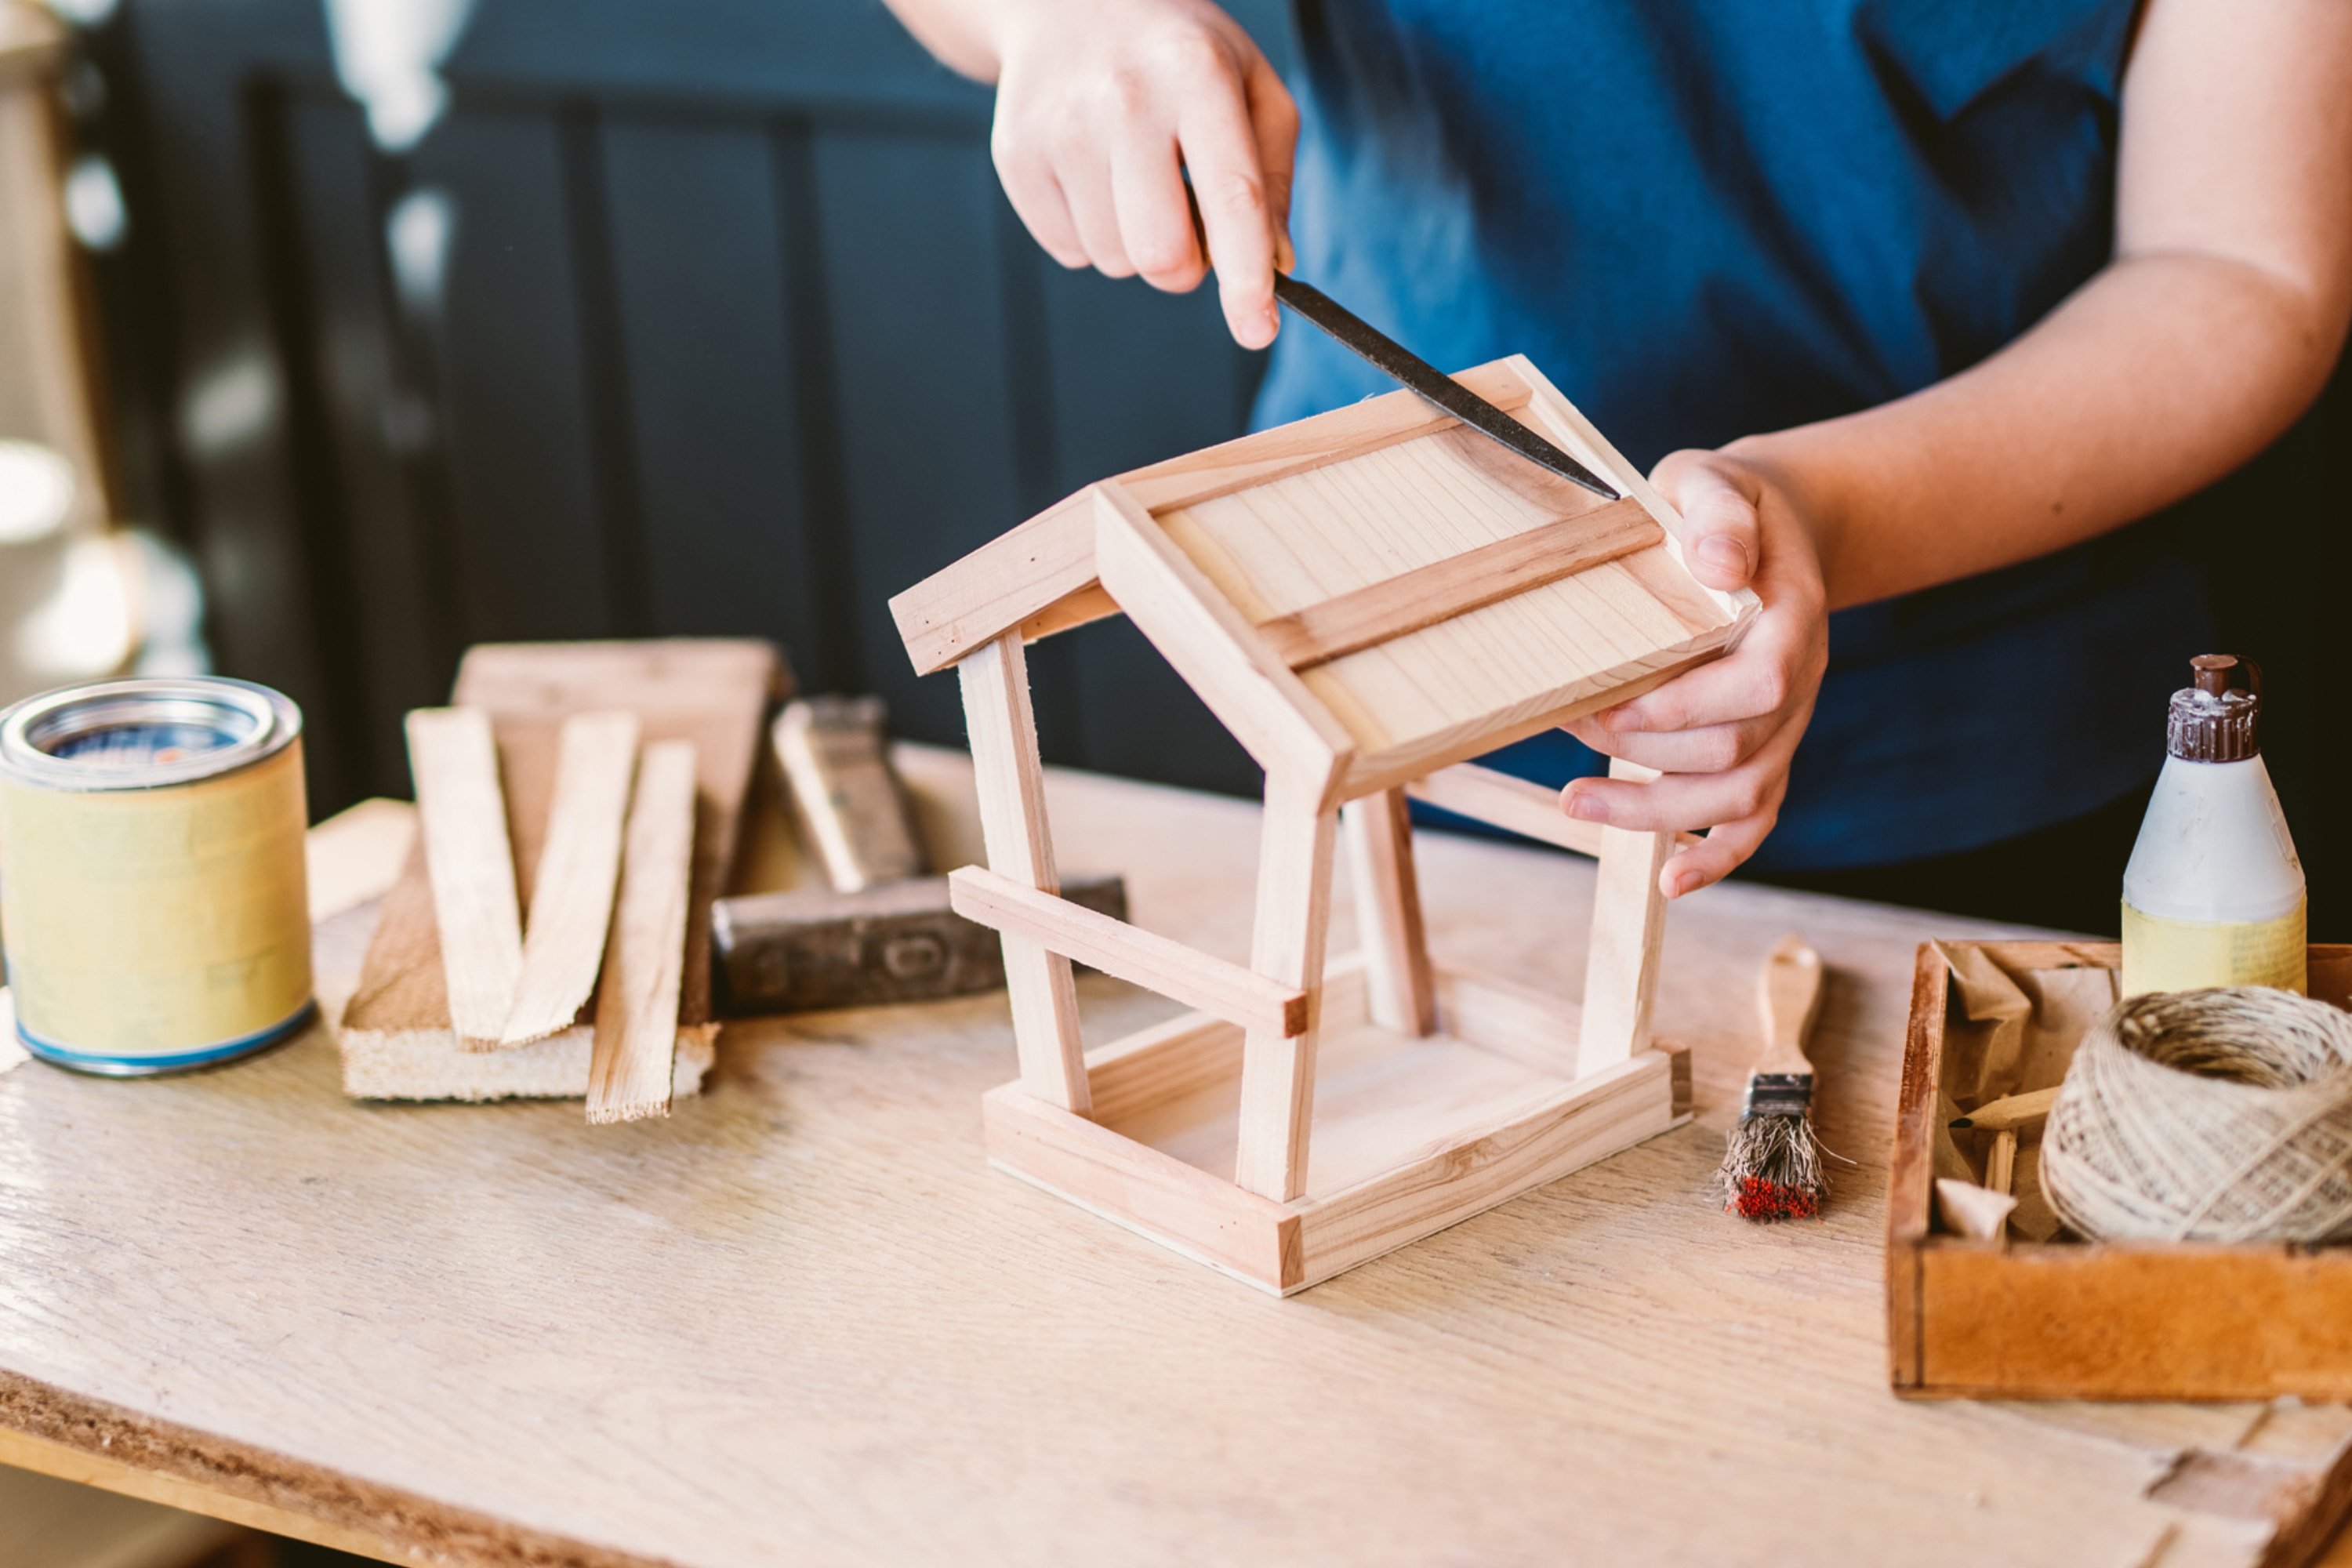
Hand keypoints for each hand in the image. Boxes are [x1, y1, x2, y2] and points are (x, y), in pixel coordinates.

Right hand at [988, 0, 1296, 346]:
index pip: (1230, 197)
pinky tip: (1093, 175)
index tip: (1257, 331)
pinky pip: (1070, 252)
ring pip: (1114, 261)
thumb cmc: (1177, 52)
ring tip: (1133, 177)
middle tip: (1187, 223)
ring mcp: (1060, 128)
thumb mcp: (1249, 84)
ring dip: (1135, 243)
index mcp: (1196, 74)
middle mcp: (1123, 98)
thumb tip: (1271, 263)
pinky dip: (1091, 232)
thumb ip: (1272, 177)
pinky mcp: (1016, 155)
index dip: (1246, 277)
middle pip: (1161, 255)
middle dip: (1185, 266)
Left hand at [1559, 447, 1830, 897]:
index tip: (1611, 703)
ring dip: (1656, 813)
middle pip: (1737, 750)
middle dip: (1643, 751)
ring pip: (1740, 795)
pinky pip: (1757, 817)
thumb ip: (1719, 512)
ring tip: (1577, 804)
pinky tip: (1671, 880)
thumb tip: (1717, 562)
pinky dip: (1718, 855)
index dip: (1684, 706)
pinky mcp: (1765, 747)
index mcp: (1791, 618)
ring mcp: (1785, 722)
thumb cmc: (1724, 507)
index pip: (1760, 683)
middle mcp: (1800, 680)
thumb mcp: (1718, 481)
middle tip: (1569, 725)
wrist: (1767, 527)